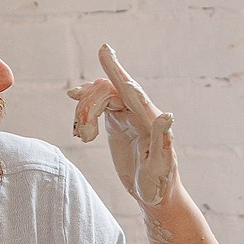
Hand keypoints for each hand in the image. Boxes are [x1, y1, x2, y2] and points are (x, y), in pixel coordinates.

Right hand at [66, 44, 177, 206]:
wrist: (154, 194)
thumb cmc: (159, 184)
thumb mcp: (160, 166)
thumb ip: (162, 140)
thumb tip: (167, 115)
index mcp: (151, 120)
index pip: (132, 91)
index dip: (117, 71)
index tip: (103, 49)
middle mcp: (140, 112)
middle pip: (110, 91)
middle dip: (90, 105)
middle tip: (83, 134)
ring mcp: (128, 115)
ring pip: (101, 96)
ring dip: (85, 110)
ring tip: (82, 136)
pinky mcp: (118, 121)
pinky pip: (99, 105)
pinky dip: (85, 108)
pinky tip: (75, 105)